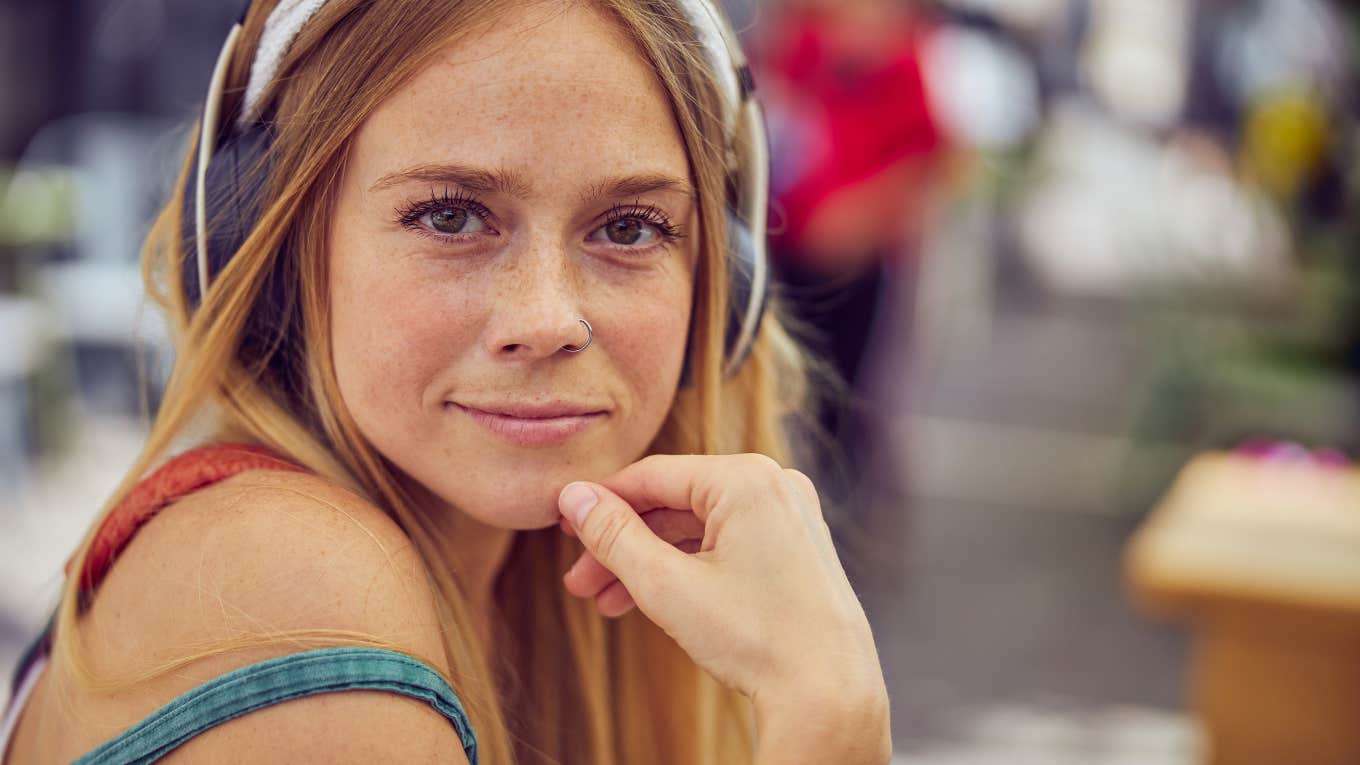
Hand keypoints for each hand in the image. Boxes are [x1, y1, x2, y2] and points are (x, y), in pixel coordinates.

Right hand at [556, 454, 886, 717]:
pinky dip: (689, 568)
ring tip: (609, 604)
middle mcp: (774, 484)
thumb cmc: (755, 638)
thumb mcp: (666, 585)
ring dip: (651, 562)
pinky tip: (655, 601)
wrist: (829, 692)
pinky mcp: (797, 545)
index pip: (650, 476)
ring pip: (699, 527)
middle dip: (623, 545)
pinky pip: (728, 542)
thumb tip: (573, 497)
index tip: (561, 528)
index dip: (600, 503)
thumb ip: (613, 536)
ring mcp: (791, 514)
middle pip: (674, 503)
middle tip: (580, 584)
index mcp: (745, 479)